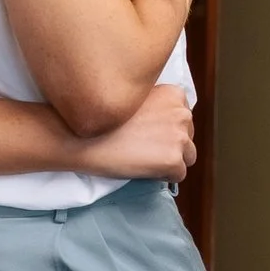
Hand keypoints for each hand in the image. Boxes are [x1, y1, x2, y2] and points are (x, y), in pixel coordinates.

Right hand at [71, 85, 195, 181]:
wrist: (82, 137)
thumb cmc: (102, 118)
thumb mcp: (135, 98)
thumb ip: (156, 105)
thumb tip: (165, 125)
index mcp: (174, 93)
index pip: (183, 118)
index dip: (165, 128)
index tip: (147, 132)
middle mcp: (182, 113)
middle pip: (187, 137)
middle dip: (170, 144)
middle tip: (142, 146)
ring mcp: (179, 137)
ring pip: (186, 157)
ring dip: (168, 160)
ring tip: (142, 158)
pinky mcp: (173, 160)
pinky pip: (177, 176)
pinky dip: (161, 176)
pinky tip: (141, 168)